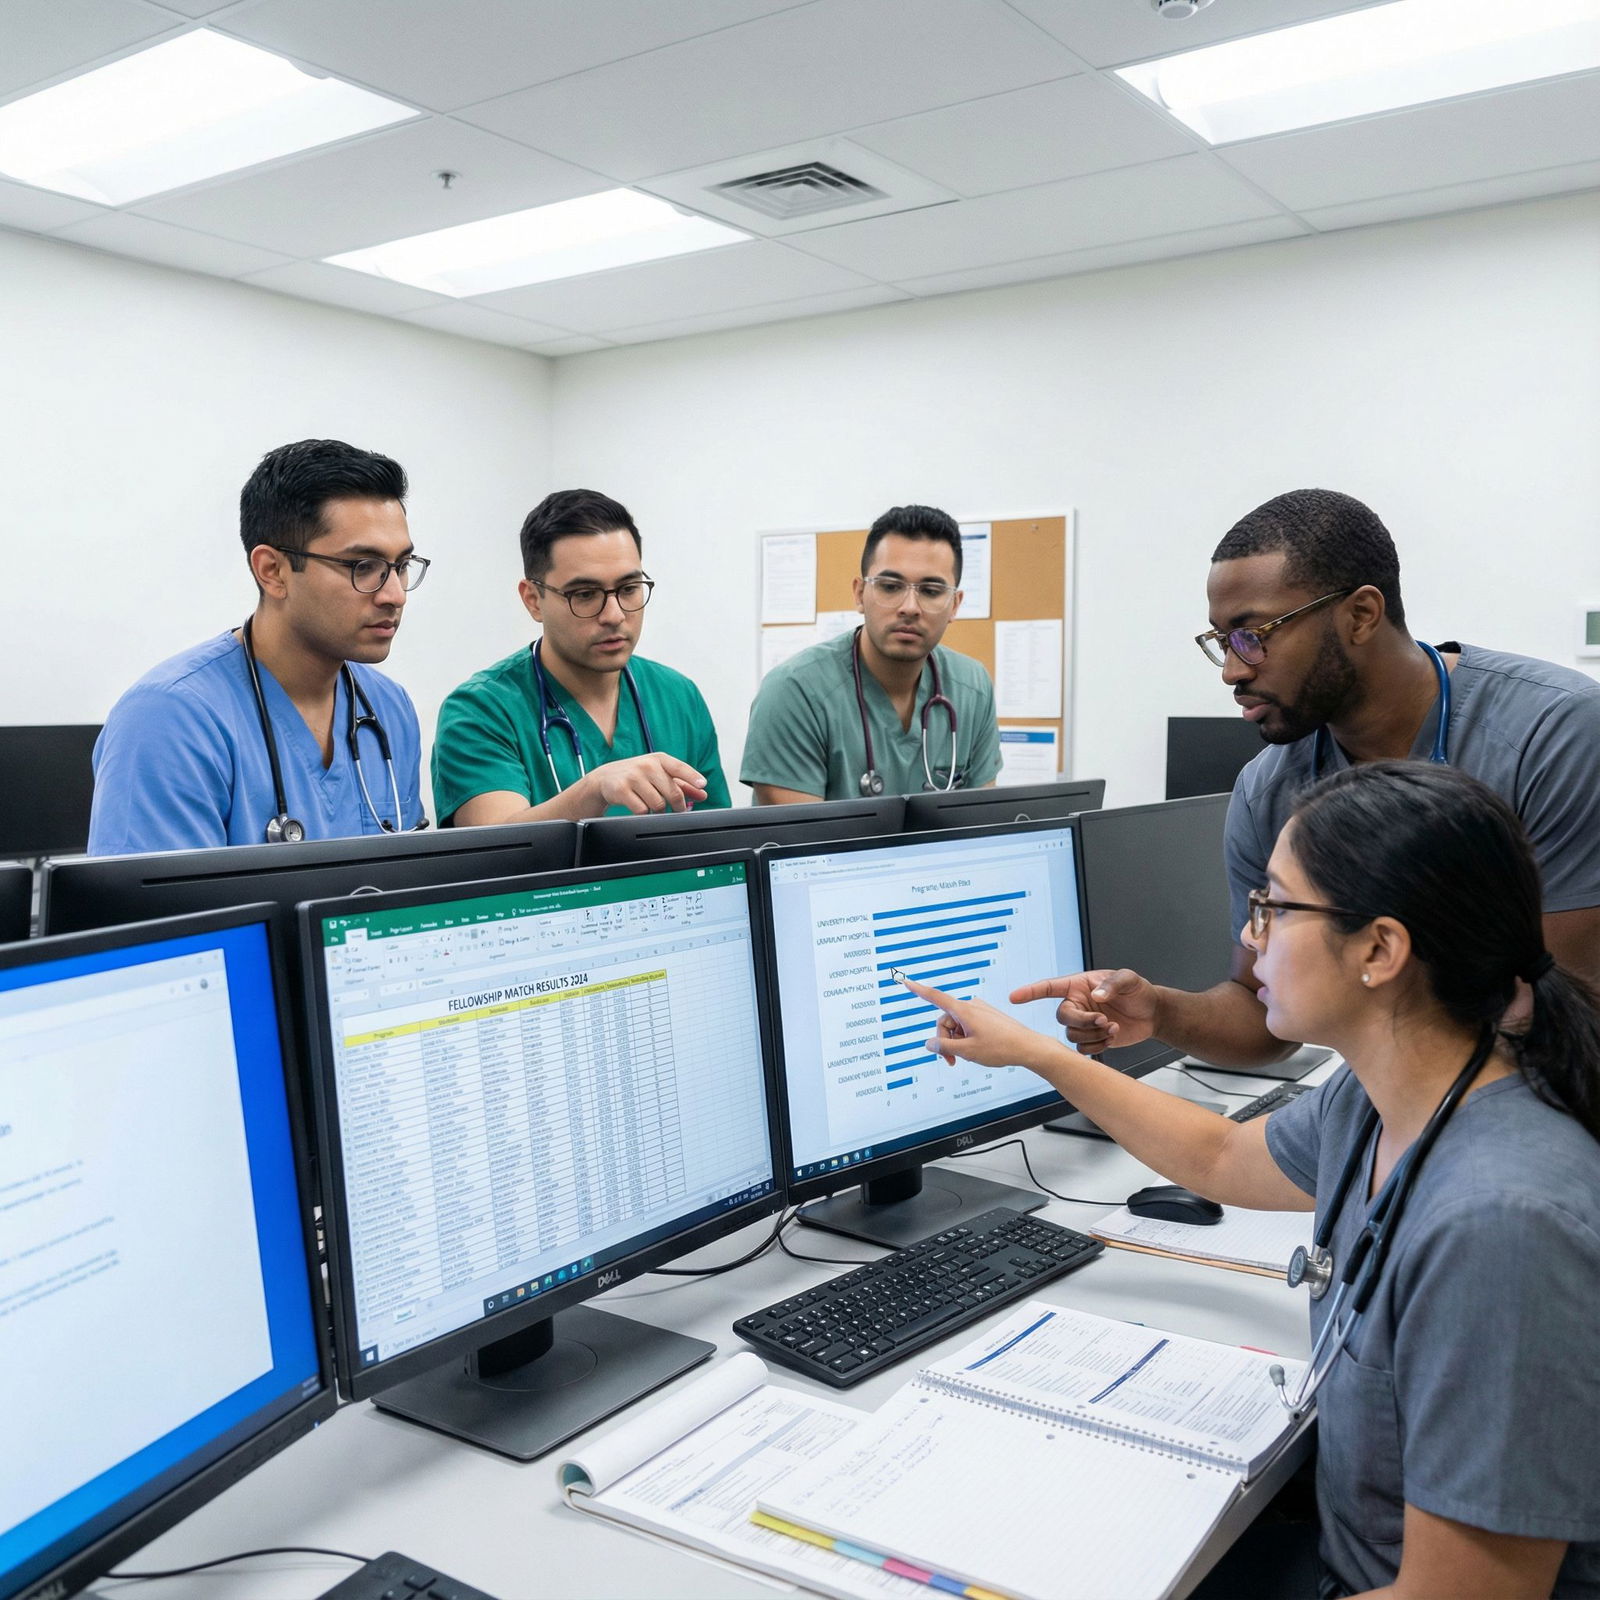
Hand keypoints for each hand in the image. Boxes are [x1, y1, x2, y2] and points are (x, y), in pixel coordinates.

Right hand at [586, 754, 707, 815]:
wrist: (604, 778)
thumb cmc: (637, 776)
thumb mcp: (659, 774)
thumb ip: (682, 784)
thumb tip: (703, 794)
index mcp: (659, 759)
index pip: (679, 767)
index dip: (692, 777)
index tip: (702, 785)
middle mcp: (647, 765)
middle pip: (672, 792)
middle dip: (678, 805)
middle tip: (678, 809)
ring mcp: (633, 776)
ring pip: (658, 804)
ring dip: (659, 810)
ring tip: (653, 806)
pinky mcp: (621, 790)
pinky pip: (642, 810)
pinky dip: (644, 813)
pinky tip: (640, 807)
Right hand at [898, 976, 1056, 1074]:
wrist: (1028, 1047)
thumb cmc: (1002, 1047)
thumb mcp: (967, 1052)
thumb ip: (944, 1048)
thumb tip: (930, 1044)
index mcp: (964, 1010)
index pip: (935, 997)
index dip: (919, 990)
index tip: (906, 981)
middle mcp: (971, 1006)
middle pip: (945, 1021)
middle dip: (946, 1040)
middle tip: (953, 1060)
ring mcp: (980, 1011)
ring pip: (957, 1026)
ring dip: (957, 1042)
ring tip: (969, 1056)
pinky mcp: (986, 1017)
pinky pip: (968, 1026)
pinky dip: (967, 1038)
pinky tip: (977, 1049)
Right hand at [1009, 969, 1158, 1055]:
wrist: (1152, 1014)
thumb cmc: (1138, 991)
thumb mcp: (1128, 979)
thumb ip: (1111, 985)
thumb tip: (1095, 996)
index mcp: (1079, 986)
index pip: (1050, 987)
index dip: (1031, 992)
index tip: (1015, 997)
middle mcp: (1077, 1004)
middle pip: (1063, 1017)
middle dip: (1083, 1021)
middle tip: (1104, 1020)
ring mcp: (1083, 1023)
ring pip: (1072, 1035)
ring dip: (1093, 1034)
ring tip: (1113, 1028)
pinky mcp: (1092, 1039)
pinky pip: (1082, 1048)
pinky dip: (1096, 1046)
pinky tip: (1111, 1038)